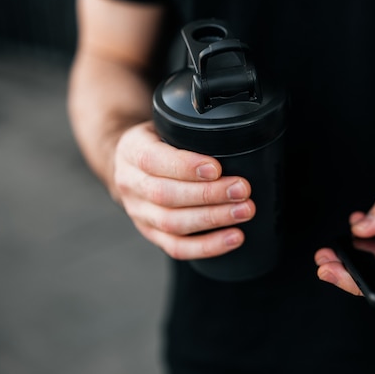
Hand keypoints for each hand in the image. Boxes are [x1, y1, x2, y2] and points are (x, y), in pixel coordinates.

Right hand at [112, 121, 255, 259]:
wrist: (131, 163)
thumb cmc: (159, 143)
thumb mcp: (165, 126)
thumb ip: (189, 133)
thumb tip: (234, 134)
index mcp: (132, 151)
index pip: (153, 160)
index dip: (186, 166)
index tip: (216, 168)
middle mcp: (131, 183)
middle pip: (165, 195)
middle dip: (209, 195)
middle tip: (242, 190)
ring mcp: (139, 212)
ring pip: (172, 223)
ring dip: (213, 219)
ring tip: (244, 211)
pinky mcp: (151, 234)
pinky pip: (177, 247)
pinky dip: (208, 246)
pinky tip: (234, 238)